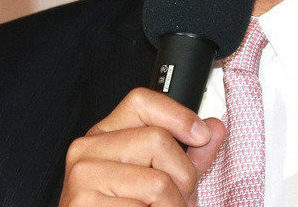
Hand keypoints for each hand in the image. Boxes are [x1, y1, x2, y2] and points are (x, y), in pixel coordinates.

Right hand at [59, 87, 226, 205]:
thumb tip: (214, 128)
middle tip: (180, 196)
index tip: (200, 135)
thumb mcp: (164, 176)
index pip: (142, 101)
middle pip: (158, 140)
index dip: (178, 115)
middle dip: (183, 176)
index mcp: (105, 134)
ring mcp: (82, 177)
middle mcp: (87, 149)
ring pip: (158, 183)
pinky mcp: (84, 204)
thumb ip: (189, 154)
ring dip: (173, 205)